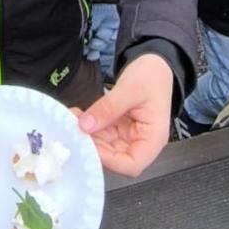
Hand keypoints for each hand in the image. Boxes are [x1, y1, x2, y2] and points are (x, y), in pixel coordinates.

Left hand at [74, 53, 172, 176]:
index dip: (110, 161)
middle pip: (115, 158)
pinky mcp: (117, 128)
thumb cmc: (152, 76)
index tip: (90, 145)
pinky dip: (88, 126)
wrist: (155, 64)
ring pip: (104, 147)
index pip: (132, 164)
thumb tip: (85, 125)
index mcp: (153, 139)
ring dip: (87, 136)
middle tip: (74, 131)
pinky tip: (78, 115)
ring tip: (73, 119)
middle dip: (93, 147)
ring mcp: (127, 136)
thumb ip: (108, 108)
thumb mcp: (130, 89)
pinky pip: (101, 133)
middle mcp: (140, 142)